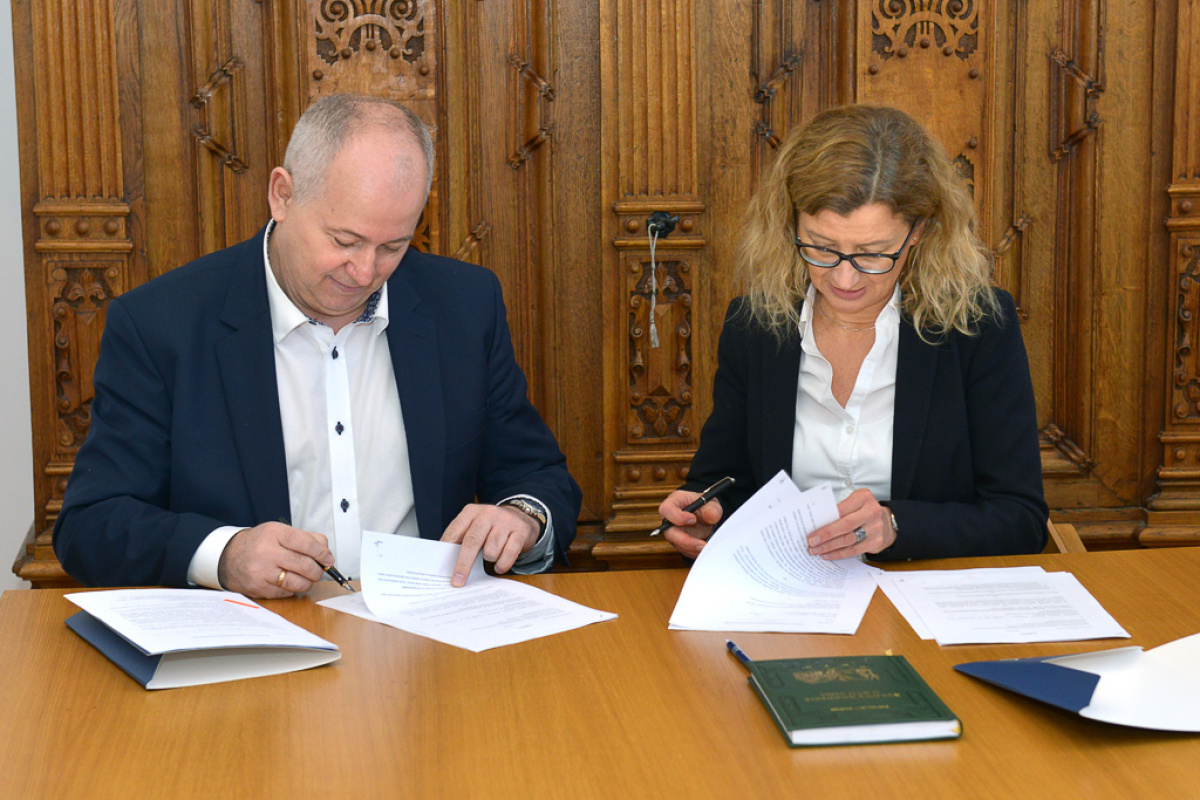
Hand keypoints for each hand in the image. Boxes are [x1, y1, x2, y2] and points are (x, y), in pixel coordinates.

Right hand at [218, 522, 332, 597]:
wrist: (228, 557)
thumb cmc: (259, 544)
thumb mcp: (279, 532)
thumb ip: (305, 539)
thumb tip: (327, 553)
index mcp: (274, 534)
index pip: (306, 543)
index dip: (322, 552)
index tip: (328, 558)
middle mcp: (267, 552)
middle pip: (305, 565)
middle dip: (318, 570)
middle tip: (319, 569)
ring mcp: (262, 572)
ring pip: (298, 583)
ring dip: (308, 582)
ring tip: (306, 577)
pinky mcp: (259, 589)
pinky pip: (287, 593)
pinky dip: (293, 589)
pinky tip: (289, 581)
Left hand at [441, 504, 539, 586]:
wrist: (521, 516)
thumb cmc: (492, 527)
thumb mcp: (475, 526)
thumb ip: (462, 539)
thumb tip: (448, 563)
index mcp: (471, 512)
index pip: (455, 531)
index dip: (447, 550)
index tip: (443, 567)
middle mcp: (488, 513)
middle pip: (472, 541)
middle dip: (464, 564)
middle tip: (458, 581)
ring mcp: (505, 521)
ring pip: (491, 550)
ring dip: (489, 559)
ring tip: (491, 557)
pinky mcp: (520, 531)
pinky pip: (509, 553)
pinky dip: (502, 564)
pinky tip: (499, 566)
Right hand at [658, 490, 723, 559]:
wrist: (707, 516)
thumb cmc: (705, 506)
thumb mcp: (711, 504)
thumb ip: (711, 509)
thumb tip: (710, 516)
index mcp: (674, 502)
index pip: (667, 509)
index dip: (677, 516)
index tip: (694, 520)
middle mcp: (670, 519)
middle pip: (669, 532)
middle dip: (685, 541)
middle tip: (702, 544)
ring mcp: (673, 532)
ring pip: (677, 544)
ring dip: (693, 549)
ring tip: (707, 547)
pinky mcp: (679, 543)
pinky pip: (684, 551)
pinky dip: (695, 552)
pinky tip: (705, 549)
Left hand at [806, 489, 895, 559]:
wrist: (888, 523)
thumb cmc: (865, 511)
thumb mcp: (855, 503)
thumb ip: (840, 510)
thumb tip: (817, 523)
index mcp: (863, 498)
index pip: (841, 510)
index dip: (826, 521)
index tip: (811, 529)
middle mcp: (871, 512)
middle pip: (845, 525)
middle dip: (825, 535)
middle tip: (811, 542)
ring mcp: (875, 528)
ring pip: (848, 540)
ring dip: (829, 547)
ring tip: (815, 550)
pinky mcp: (875, 542)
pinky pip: (853, 550)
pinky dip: (838, 553)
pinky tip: (827, 554)